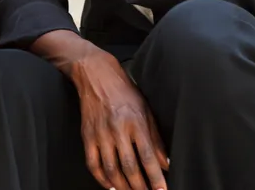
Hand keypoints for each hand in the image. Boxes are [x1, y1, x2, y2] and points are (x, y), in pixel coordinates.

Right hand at [70, 47, 168, 189]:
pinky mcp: (87, 136)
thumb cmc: (125, 92)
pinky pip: (93, 163)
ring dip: (122, 186)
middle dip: (140, 186)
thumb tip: (166, 163)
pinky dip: (101, 179)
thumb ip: (156, 138)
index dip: (156, 177)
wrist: (96, 76)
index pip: (148, 156)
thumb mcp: (146, 111)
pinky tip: (111, 186)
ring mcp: (100, 134)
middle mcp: (117, 129)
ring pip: (111, 169)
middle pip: (129, 166)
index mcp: (135, 122)